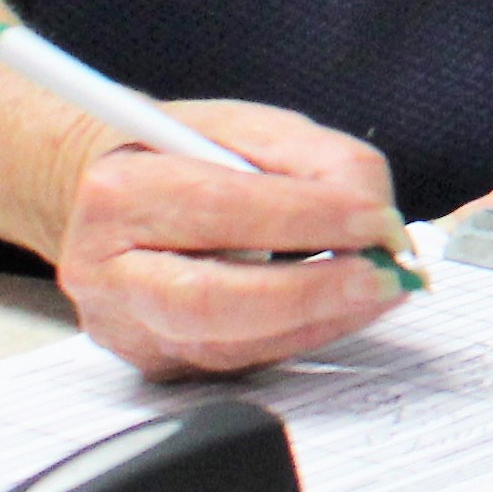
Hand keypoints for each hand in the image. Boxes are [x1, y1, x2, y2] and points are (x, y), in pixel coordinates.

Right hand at [55, 102, 415, 378]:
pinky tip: (345, 307)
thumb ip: (317, 161)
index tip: (376, 219)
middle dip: (312, 290)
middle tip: (383, 273)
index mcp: (120, 193)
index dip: (308, 218)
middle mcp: (109, 272)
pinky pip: (241, 361)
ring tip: (381, 286)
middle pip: (211, 300)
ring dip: (322, 318)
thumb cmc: (184, 156)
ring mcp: (129, 328)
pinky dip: (305, 334)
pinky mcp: (158, 363)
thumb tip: (376, 217)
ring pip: (231, 345)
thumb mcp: (248, 128)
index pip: (220, 209)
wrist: (109, 198)